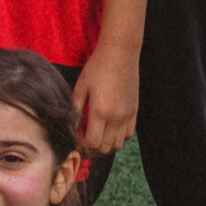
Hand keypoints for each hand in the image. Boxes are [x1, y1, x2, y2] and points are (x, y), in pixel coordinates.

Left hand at [72, 40, 139, 156]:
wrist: (120, 54)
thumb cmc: (97, 68)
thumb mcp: (80, 87)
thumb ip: (75, 109)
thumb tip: (71, 127)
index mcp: (101, 112)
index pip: (92, 143)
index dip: (82, 147)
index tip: (75, 143)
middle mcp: (117, 117)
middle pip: (105, 148)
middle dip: (92, 151)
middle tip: (82, 145)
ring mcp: (128, 115)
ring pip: (118, 144)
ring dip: (105, 146)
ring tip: (95, 140)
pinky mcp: (134, 111)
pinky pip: (128, 134)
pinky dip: (118, 138)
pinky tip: (109, 131)